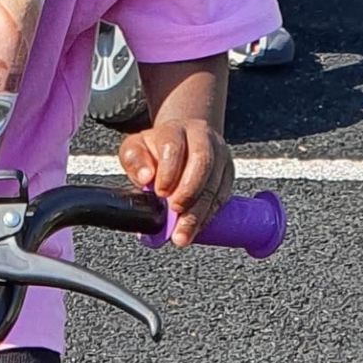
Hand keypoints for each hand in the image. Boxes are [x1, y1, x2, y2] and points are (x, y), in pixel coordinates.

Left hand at [118, 116, 234, 245]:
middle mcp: (202, 137)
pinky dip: (209, 214)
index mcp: (176, 129)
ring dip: (199, 211)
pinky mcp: (228, 172)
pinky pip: (223, 195)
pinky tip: (197, 227)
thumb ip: (134, 160)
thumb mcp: (136, 148)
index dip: (168, 170)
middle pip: (202, 162)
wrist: (184, 139)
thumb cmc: (157, 148)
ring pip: (215, 183)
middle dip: (189, 192)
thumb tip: (145, 177)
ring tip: (183, 234)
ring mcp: (219, 155)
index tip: (160, 192)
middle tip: (175, 213)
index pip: (174, 145)